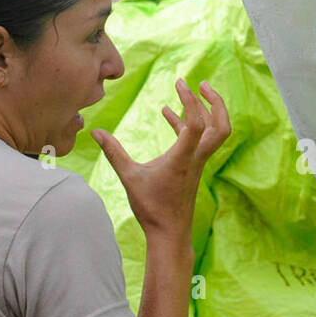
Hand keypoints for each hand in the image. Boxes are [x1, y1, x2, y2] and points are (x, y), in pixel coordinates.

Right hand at [91, 79, 230, 241]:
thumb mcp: (129, 177)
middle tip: (202, 84)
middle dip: (216, 102)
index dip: (191, 101)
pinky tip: (167, 113)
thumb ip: (113, 152)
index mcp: (183, 158)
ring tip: (189, 90)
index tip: (179, 83)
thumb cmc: (152, 208)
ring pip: (214, 132)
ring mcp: (197, 162)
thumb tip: (94, 132)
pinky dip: (186, 123)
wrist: (170, 233)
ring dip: (206, 110)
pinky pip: (196, 139)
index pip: (197, 123)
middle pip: (221, 126)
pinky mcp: (192, 166)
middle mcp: (196, 158)